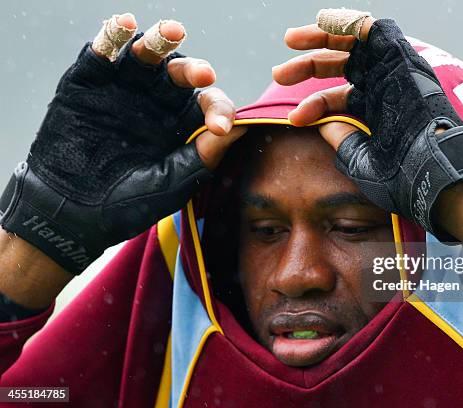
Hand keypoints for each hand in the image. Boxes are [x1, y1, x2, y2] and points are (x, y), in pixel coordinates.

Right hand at [0, 13, 245, 273]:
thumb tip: (241, 128)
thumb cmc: (127, 203)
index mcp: (182, 124)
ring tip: (172, 32)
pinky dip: (112, 37)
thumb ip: (202, 158)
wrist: (71, 214)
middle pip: (181, 74)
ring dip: (160, 41)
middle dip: (193, 71)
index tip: (219, 127)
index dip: (218, 111)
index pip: (208, 106)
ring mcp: (122, 89)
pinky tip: (124, 25)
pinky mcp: (87, 82)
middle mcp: (156, 102)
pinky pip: (102, 53)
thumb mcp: (171, 184)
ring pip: (146, 56)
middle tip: (203, 75)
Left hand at [273, 9, 462, 239]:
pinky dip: (345, 22)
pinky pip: (371, 28)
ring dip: (320, 37)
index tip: (293, 119)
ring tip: (291, 40)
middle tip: (278, 75)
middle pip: (340, 66)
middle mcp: (383, 88)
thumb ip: (341, 139)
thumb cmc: (399, 175)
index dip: (312, 105)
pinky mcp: (399, 57)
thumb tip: (320, 122)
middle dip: (308, 67)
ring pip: (352, 42)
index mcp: (375, 112)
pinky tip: (320, 20)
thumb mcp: (360, 160)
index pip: (336, 98)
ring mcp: (391, 71)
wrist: (429, 171)